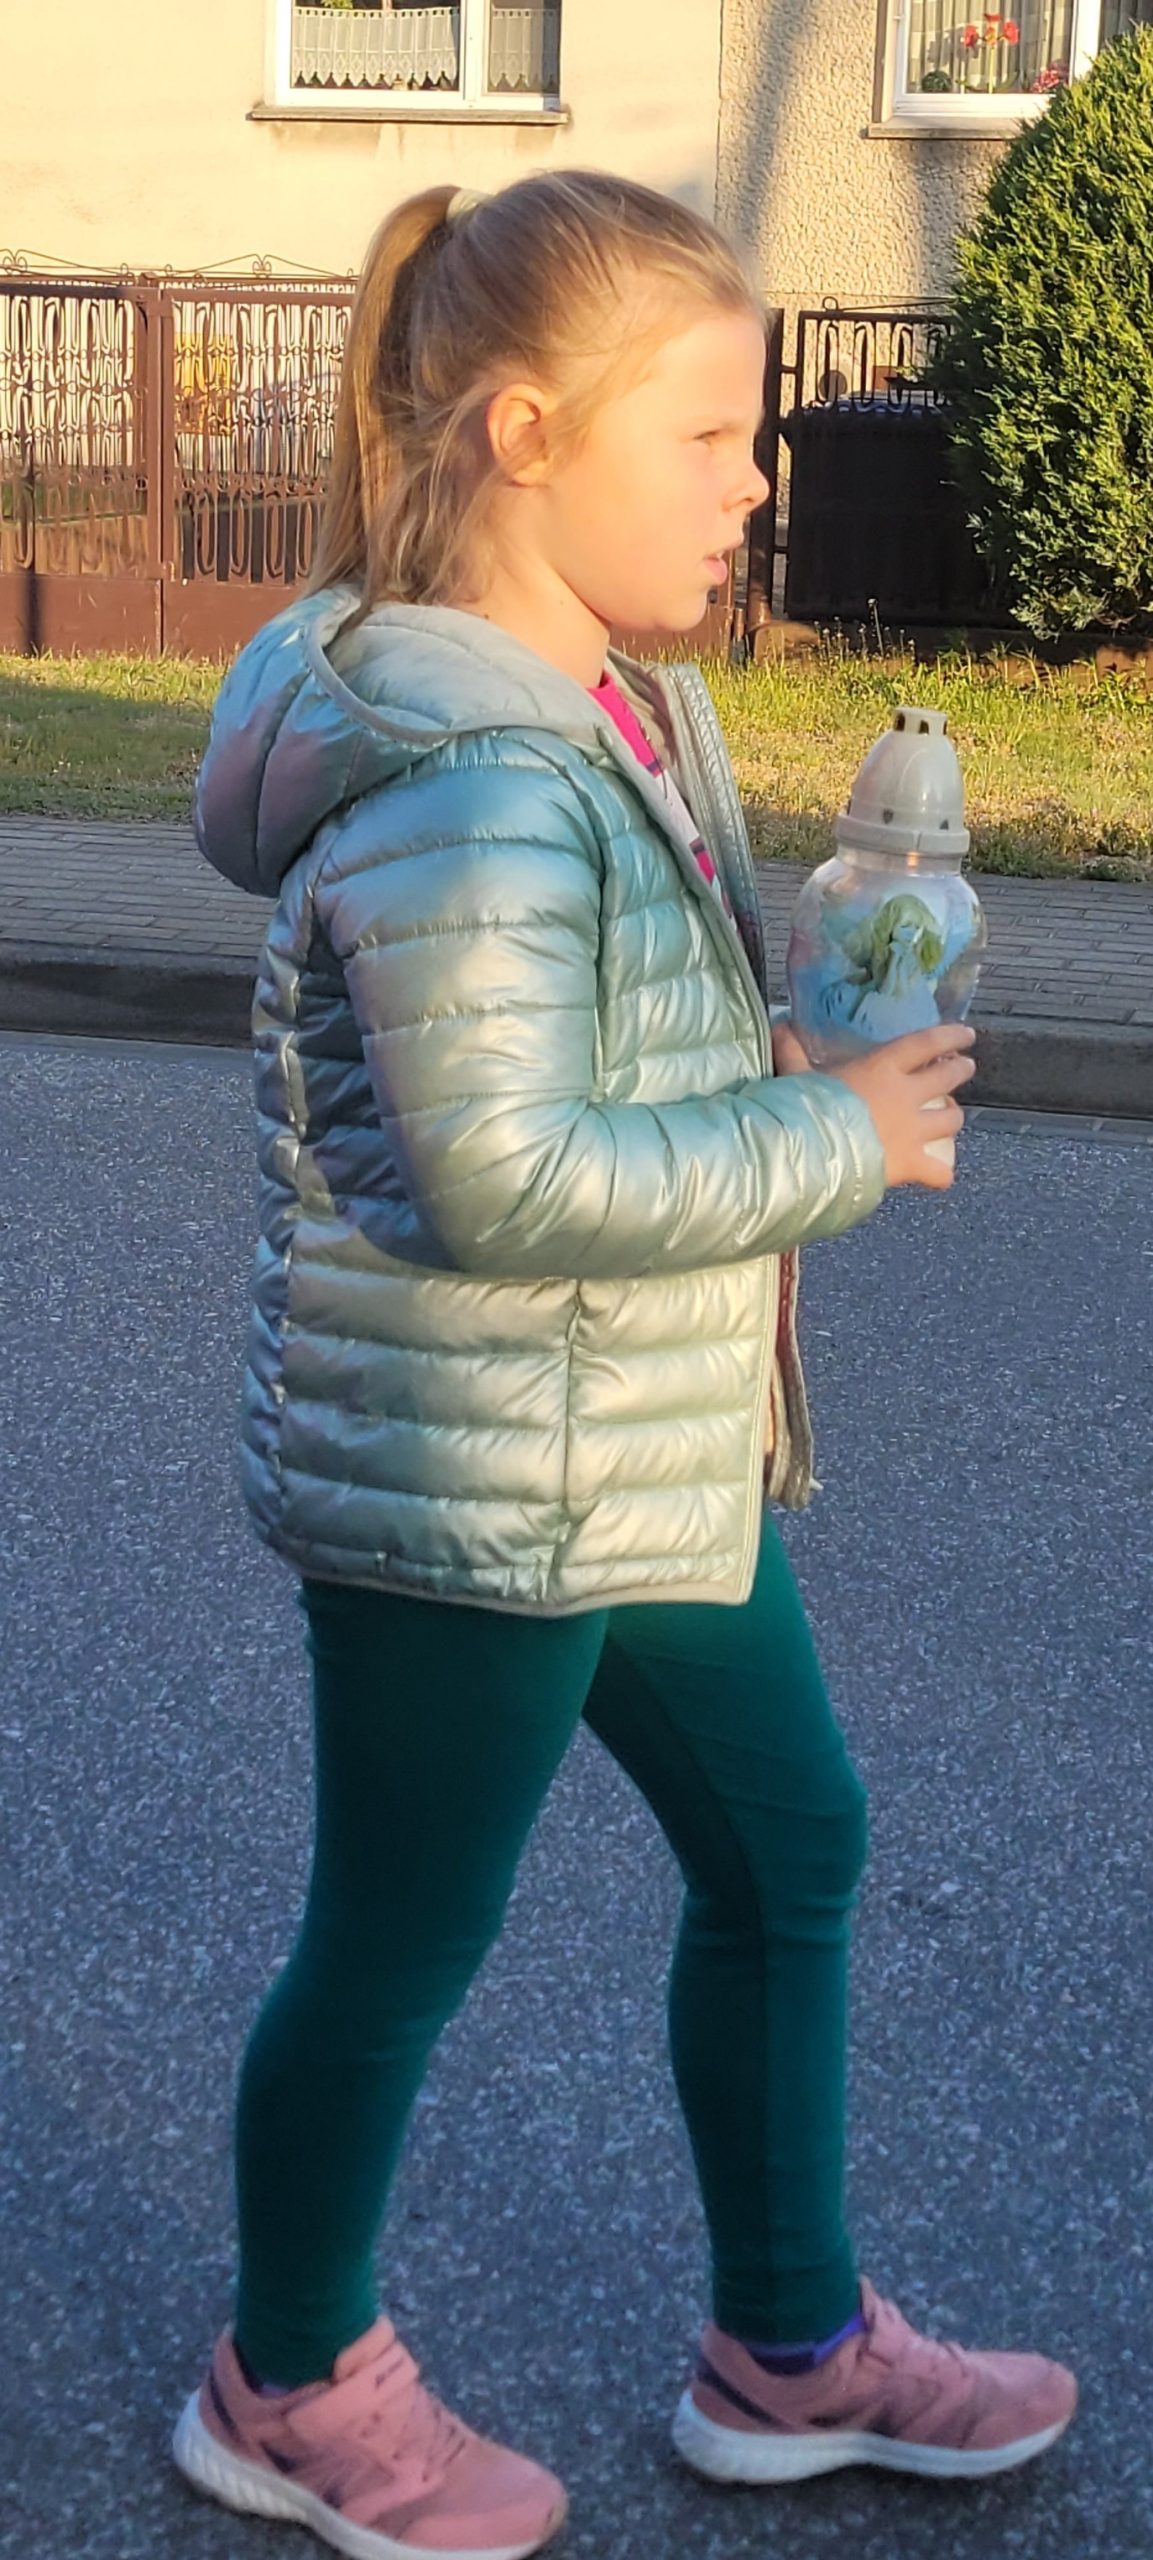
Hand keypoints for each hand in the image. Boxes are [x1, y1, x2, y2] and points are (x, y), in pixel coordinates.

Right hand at [771, 1018, 977, 1191]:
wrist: (812, 1152)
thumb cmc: (806, 1108)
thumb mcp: (797, 1075)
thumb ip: (792, 1052)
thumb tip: (778, 1027)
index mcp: (883, 1066)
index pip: (926, 1043)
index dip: (950, 1037)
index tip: (966, 1035)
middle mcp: (907, 1094)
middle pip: (947, 1077)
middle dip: (960, 1071)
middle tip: (966, 1068)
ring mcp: (914, 1130)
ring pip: (951, 1119)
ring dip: (954, 1116)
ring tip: (952, 1116)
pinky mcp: (912, 1163)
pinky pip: (939, 1172)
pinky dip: (941, 1174)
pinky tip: (940, 1177)